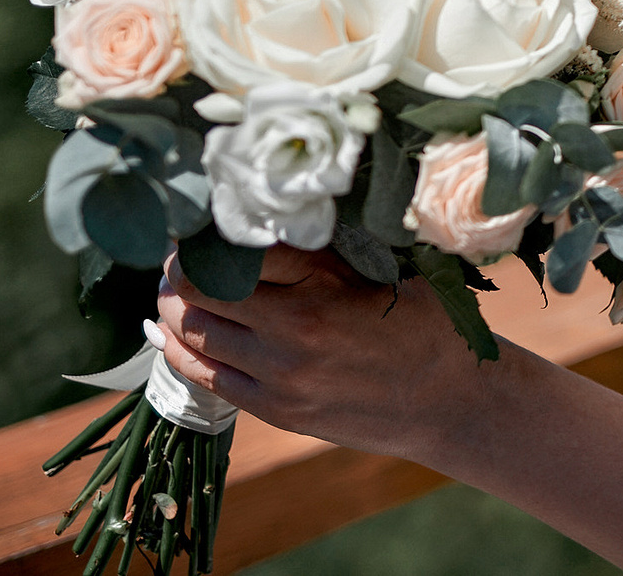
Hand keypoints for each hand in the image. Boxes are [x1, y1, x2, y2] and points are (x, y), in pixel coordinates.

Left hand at [154, 245, 485, 459]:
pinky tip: (171, 331)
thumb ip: (326, 246)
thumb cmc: (425, 320)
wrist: (451, 401)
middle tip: (181, 253)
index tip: (202, 220)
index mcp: (324, 285)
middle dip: (181, 268)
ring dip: (174, 307)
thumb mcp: (387, 266)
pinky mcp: (275, 410)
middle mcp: (293, 332)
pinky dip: (180, 349)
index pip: (235, 248)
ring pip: (192, 334)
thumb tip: (265, 213)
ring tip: (176, 288)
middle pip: (199, 291)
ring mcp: (279, 377)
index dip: (208, 232)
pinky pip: (204, 375)